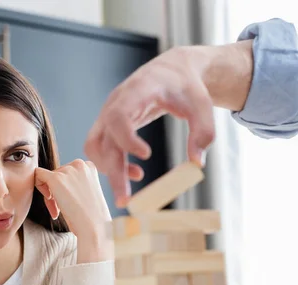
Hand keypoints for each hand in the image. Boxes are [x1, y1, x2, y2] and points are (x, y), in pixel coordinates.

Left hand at [34, 160, 112, 262]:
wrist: (93, 227)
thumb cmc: (91, 217)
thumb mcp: (86, 194)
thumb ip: (75, 184)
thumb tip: (59, 184)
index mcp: (89, 167)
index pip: (68, 172)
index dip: (65, 189)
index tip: (68, 203)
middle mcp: (79, 164)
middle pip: (57, 174)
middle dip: (56, 192)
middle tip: (62, 210)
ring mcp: (68, 170)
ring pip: (47, 177)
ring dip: (50, 195)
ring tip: (59, 210)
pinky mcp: (56, 178)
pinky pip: (38, 174)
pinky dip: (39, 186)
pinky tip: (49, 200)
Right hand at [84, 41, 253, 206]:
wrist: (173, 71)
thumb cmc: (186, 86)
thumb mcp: (202, 105)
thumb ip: (203, 132)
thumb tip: (197, 163)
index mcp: (138, 90)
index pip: (118, 115)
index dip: (126, 138)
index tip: (146, 156)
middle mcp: (116, 102)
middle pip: (104, 139)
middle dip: (113, 171)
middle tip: (126, 200)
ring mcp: (109, 112)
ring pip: (95, 146)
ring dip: (108, 170)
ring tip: (130, 189)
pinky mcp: (110, 124)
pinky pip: (100, 147)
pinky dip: (111, 164)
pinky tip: (136, 174)